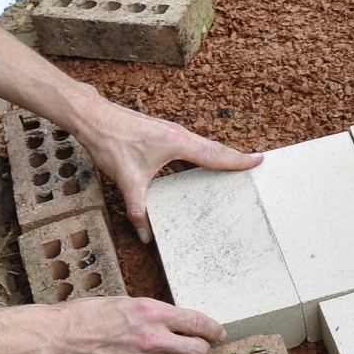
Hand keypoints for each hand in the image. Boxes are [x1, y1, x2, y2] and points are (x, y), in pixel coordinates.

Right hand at [45, 294, 222, 353]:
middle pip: (198, 351)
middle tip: (192, 350)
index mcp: (151, 311)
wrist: (58, 337)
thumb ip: (151, 313)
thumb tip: (173, 321)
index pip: (198, 322)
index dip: (214, 330)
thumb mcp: (124, 302)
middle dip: (199, 350)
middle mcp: (152, 336)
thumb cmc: (87, 315)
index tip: (218, 334)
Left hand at [69, 99, 260, 239]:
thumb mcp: (127, 181)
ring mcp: (170, 132)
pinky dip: (199, 156)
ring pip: (201, 146)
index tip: (259, 160)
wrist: (93, 117)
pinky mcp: (161, 133)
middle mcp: (179, 134)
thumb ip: (138, 211)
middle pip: (214, 148)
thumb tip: (145, 236)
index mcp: (178, 143)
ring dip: (217, 156)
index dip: (238, 160)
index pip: (215, 155)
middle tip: (255, 163)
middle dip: (235, 157)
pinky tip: (194, 167)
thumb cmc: (111, 142)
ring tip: (231, 167)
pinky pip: (188, 146)